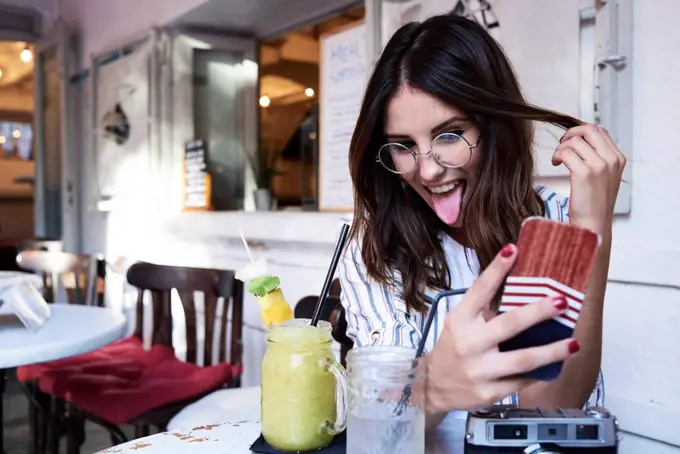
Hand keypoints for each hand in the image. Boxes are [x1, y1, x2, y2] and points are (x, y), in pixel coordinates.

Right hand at [424, 244, 579, 412]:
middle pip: (509, 324)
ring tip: (574, 343)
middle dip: (538, 312)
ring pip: (523, 359)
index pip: (479, 290)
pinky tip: (556, 365)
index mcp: (460, 320)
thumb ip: (484, 311)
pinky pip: (522, 380)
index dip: (496, 269)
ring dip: (552, 351)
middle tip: (561, 301)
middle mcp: (468, 343)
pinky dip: (541, 372)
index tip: (513, 249)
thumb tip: (526, 292)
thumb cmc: (453, 349)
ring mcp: (479, 370)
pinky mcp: (489, 392)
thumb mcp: (460, 324)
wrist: (433, 387)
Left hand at [552, 124, 626, 236]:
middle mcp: (611, 160)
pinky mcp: (585, 173)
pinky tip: (556, 164)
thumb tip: (581, 141)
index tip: (571, 140)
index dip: (581, 131)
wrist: (594, 225)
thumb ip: (598, 159)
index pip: (600, 131)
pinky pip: (565, 153)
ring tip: (558, 159)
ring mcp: (599, 165)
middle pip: (589, 129)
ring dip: (561, 147)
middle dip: (571, 133)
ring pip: (574, 141)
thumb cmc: (594, 205)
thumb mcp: (604, 178)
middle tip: (562, 144)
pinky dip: (556, 155)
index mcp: (618, 159)